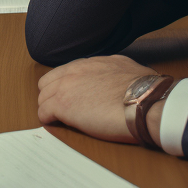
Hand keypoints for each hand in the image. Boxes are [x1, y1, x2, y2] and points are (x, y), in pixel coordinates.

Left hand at [38, 56, 158, 143]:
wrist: (144, 102)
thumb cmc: (144, 91)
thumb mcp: (127, 69)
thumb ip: (114, 71)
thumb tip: (117, 78)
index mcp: (92, 62)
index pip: (65, 71)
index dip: (65, 86)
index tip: (70, 97)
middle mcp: (76, 70)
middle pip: (48, 82)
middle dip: (52, 96)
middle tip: (61, 110)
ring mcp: (67, 86)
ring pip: (43, 96)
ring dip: (49, 108)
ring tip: (59, 120)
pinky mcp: (63, 105)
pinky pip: (43, 112)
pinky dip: (48, 119)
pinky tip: (56, 124)